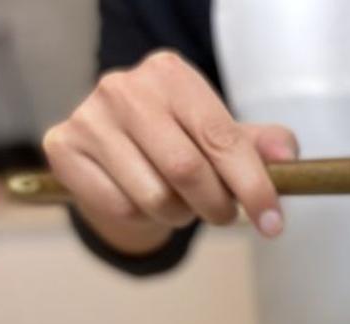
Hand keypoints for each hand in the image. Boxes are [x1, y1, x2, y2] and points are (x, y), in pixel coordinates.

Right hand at [43, 51, 296, 254]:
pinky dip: (142, 217)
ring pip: (154, 196)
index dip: (253, 187)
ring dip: (179, 214)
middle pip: (187, 170)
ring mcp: (88, 115)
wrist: (116, 157)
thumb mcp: (224, 138)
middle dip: (217, 207)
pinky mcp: (62, 146)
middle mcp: (125, 87)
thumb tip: (287, 157)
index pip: (222, 137)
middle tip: (223, 215)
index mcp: (171, 74)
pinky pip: (121, 207)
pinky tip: (142, 199)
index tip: (273, 224)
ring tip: (178, 201)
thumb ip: (259, 146)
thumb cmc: (180, 145)